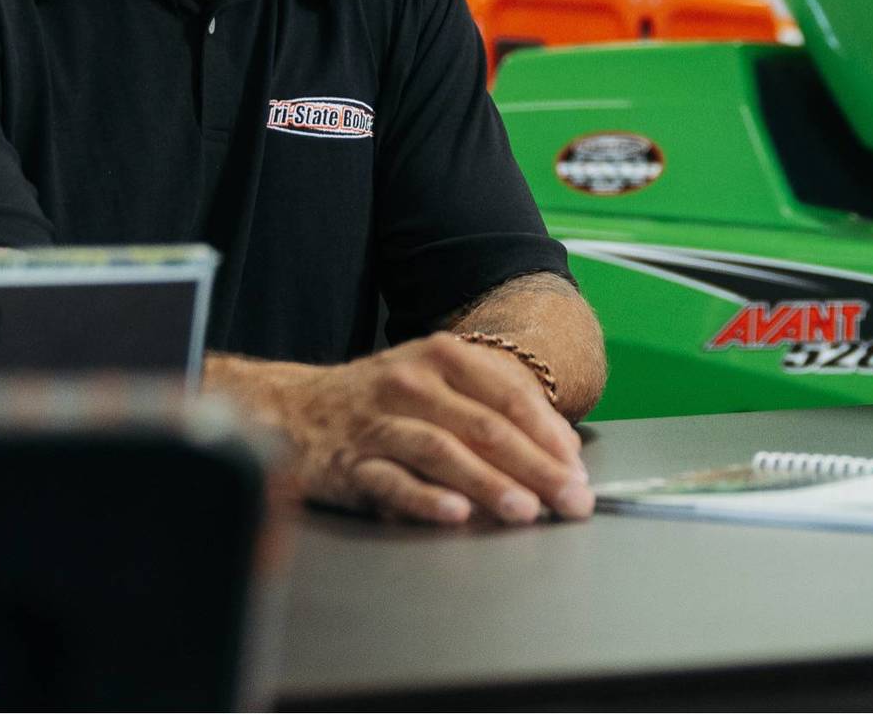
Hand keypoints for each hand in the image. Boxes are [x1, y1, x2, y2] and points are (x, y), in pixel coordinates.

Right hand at [280, 333, 594, 526]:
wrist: (294, 409)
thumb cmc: (383, 401)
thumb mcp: (436, 384)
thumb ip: (494, 409)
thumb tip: (561, 451)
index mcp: (441, 357)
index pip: (508, 395)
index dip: (548, 434)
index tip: (578, 470)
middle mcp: (411, 383)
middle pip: (484, 426)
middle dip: (535, 467)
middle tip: (570, 500)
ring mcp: (378, 422)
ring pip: (442, 452)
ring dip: (489, 483)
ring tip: (525, 510)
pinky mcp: (349, 462)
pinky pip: (392, 482)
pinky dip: (426, 499)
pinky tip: (456, 515)